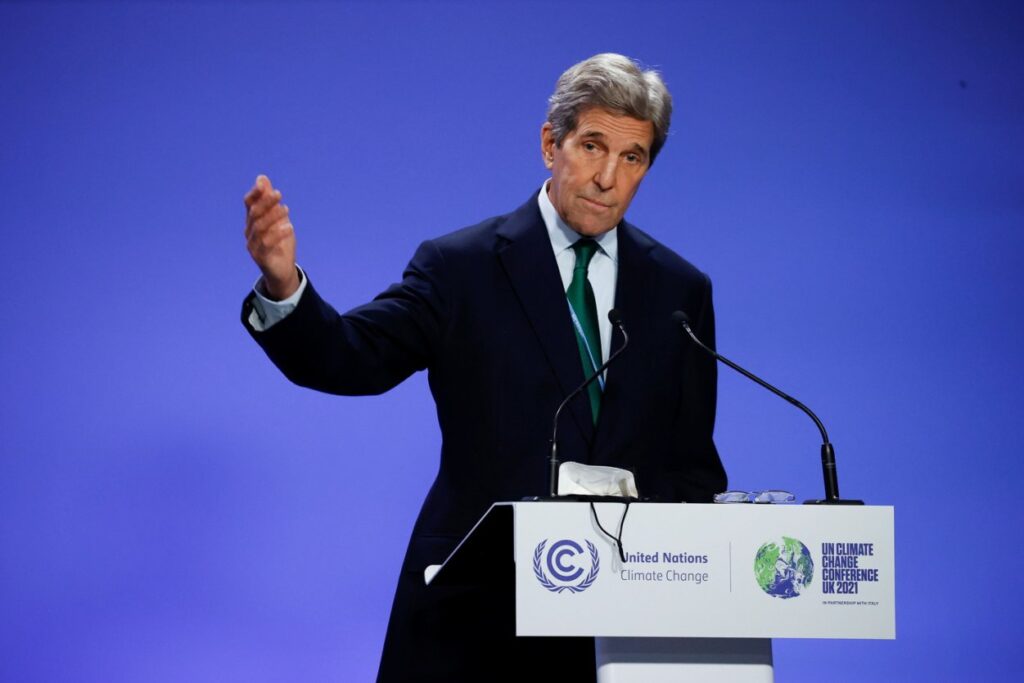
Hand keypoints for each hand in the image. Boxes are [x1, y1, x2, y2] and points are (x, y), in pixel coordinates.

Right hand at [244, 174, 299, 299]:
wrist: (282, 270)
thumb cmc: (280, 243)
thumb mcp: (278, 220)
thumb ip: (270, 201)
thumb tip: (262, 177)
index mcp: (253, 221)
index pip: (249, 204)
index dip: (255, 194)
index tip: (263, 184)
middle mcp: (250, 231)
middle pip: (254, 214)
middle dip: (266, 202)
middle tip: (279, 194)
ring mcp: (253, 245)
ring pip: (260, 228)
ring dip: (273, 217)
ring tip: (286, 210)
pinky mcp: (260, 257)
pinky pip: (267, 244)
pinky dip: (278, 234)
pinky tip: (289, 227)